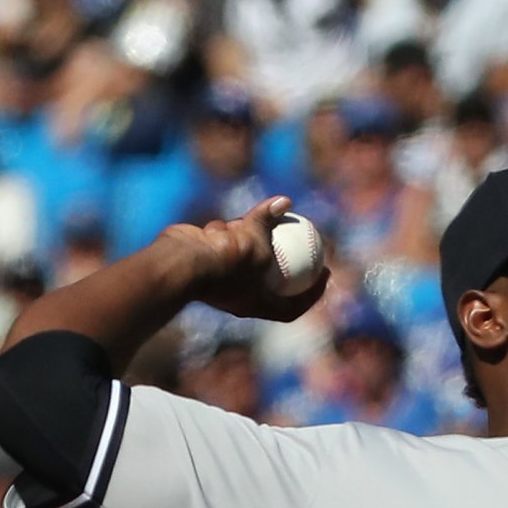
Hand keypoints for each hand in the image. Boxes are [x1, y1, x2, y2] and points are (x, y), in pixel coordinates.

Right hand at [163, 198, 327, 324]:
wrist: (182, 262)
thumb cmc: (225, 260)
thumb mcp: (256, 240)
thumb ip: (268, 221)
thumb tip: (285, 201)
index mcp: (256, 304)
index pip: (292, 306)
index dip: (312, 294)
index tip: (326, 275)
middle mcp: (239, 294)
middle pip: (268, 278)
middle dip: (281, 260)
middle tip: (303, 240)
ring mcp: (221, 277)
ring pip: (243, 252)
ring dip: (247, 237)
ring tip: (250, 224)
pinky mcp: (205, 260)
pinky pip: (222, 244)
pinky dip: (224, 234)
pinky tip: (221, 227)